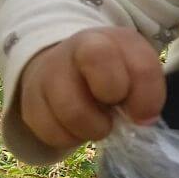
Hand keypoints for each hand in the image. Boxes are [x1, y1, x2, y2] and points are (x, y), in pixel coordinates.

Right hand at [17, 27, 165, 149]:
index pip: (141, 64)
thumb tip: (142, 120)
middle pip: (97, 58)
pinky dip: (69, 138)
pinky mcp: (30, 101)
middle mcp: (80, 46)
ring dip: (93, 128)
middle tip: (115, 109)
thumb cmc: (114, 75)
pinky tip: (75, 127)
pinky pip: (51, 132)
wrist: (66, 68)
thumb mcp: (137, 74)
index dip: (147, 97)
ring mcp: (50, 71)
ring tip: (98, 123)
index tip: (144, 114)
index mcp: (117, 39)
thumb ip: (148, 93)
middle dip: (112, 94)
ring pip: (72, 110)